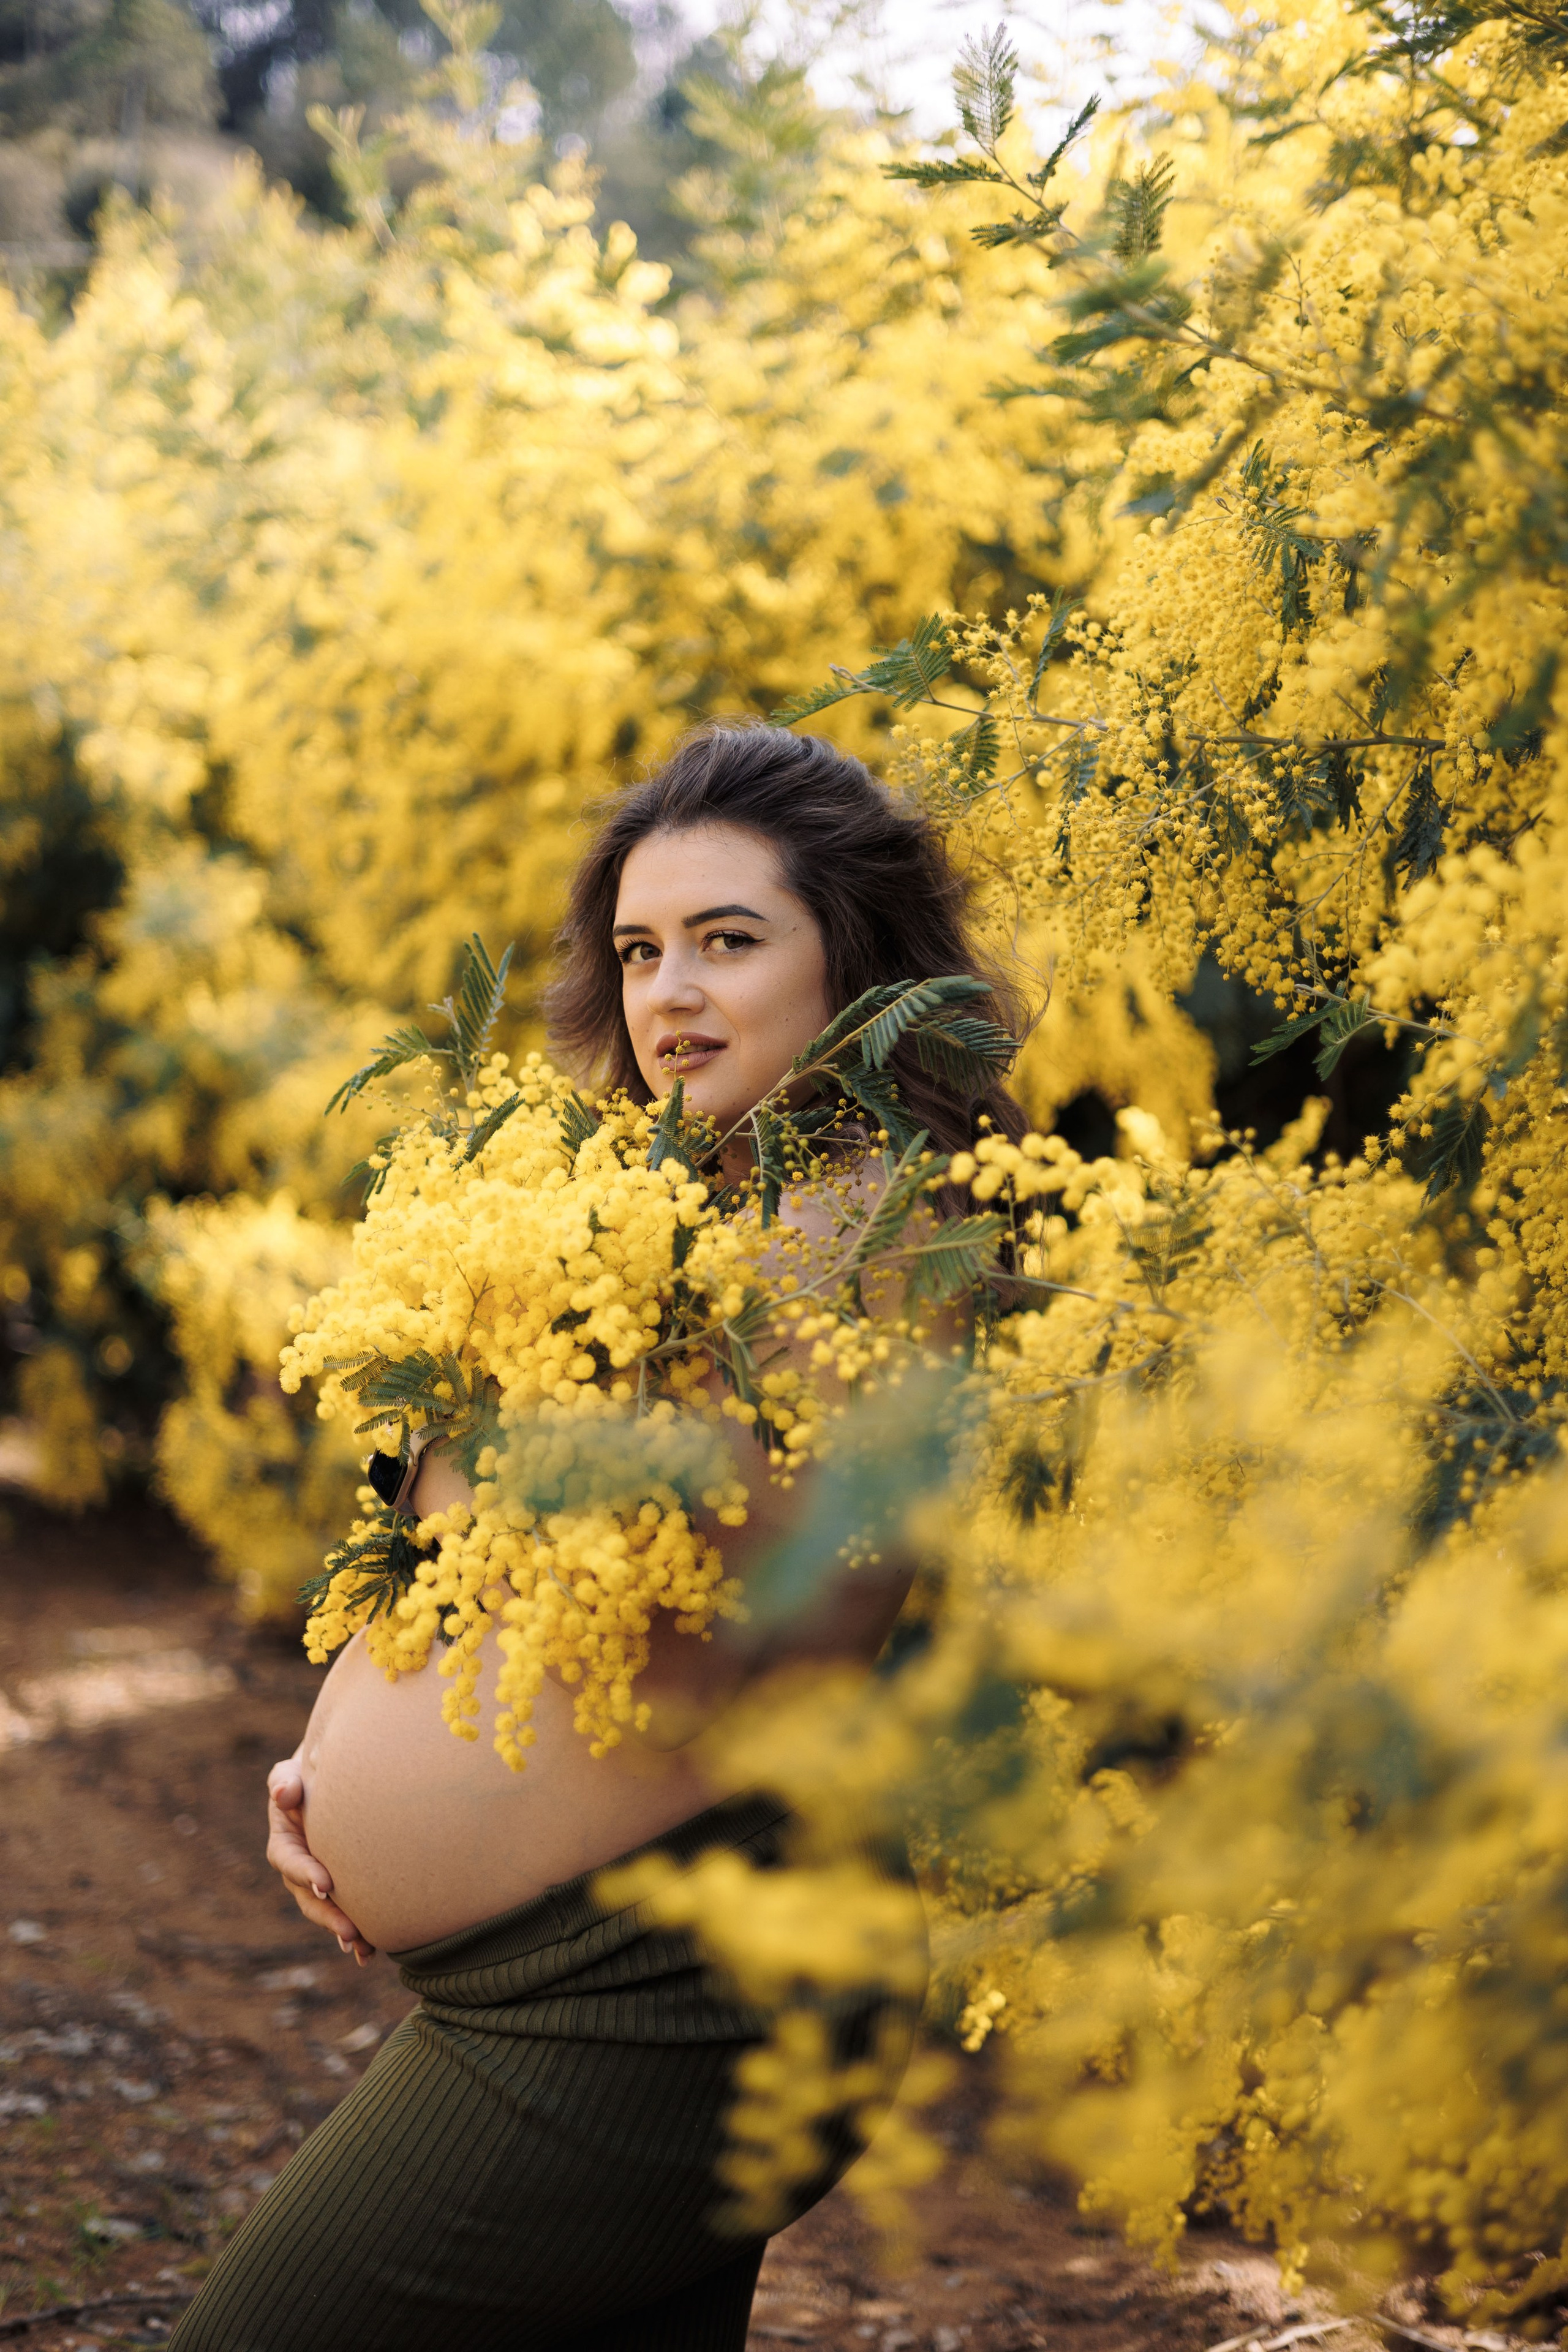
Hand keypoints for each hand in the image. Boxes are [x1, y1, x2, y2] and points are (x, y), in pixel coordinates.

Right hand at [266, 1758, 374, 1962]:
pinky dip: (358, 1933)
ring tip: (362, 1947)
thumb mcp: (293, 1773)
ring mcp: (321, 1879)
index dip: (304, 1872)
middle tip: (350, 1930)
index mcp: (285, 1841)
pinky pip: (347, 1911)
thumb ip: (284, 1781)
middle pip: (308, 1897)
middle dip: (327, 1916)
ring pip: (327, 1911)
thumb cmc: (312, 1772)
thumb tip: (283, 1792)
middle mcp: (300, 1867)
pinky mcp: (343, 1886)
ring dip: (343, 1930)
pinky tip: (371, 1953)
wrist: (339, 1777)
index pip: (288, 1860)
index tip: (325, 1883)